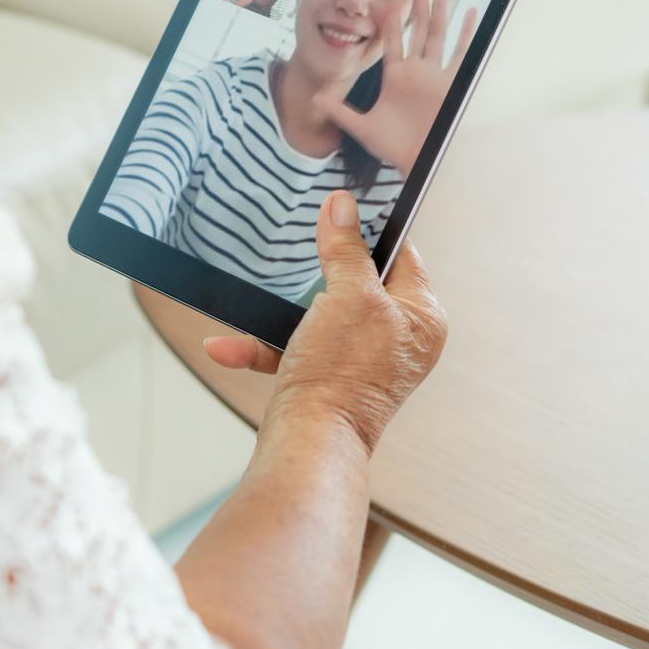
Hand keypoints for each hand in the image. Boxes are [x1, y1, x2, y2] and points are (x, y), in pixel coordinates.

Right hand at [203, 191, 447, 454]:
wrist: (308, 442)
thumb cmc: (342, 374)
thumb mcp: (348, 295)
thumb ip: (346, 248)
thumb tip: (342, 206)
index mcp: (421, 318)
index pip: (402, 254)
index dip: (370, 231)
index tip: (340, 211)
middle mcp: (396, 340)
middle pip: (354, 282)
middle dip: (314, 274)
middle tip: (298, 254)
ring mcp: (360, 360)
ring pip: (316, 315)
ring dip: (277, 313)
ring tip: (254, 305)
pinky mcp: (326, 378)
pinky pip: (294, 348)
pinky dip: (263, 345)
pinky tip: (227, 345)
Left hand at [313, 0, 476, 174]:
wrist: (419, 164)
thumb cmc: (394, 148)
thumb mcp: (361, 126)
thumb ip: (339, 110)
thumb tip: (314, 96)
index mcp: (395, 75)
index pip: (393, 38)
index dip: (392, 15)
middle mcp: (417, 70)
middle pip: (419, 27)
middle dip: (422, 0)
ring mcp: (436, 75)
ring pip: (439, 33)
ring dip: (441, 8)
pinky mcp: (452, 85)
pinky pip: (461, 54)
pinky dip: (467, 34)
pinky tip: (471, 12)